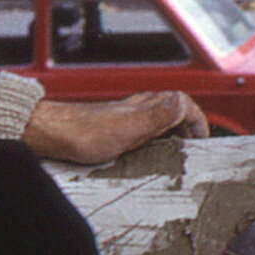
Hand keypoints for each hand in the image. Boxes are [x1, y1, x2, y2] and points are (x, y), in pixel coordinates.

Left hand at [22, 91, 207, 164]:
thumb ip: (158, 115)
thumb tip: (183, 102)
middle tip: (193, 147)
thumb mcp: (129, 128)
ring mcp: (125, 117)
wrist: (52, 134)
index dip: (198, 121)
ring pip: (158, 118)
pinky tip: (145, 152)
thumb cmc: (83, 133)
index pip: (184, 104)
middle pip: (173, 109)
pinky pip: (142, 128)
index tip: (202, 140)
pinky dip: (153, 138)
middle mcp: (137, 108)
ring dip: (171, 132)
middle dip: (188, 126)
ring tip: (175, 152)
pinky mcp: (114, 128)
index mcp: (146, 107)